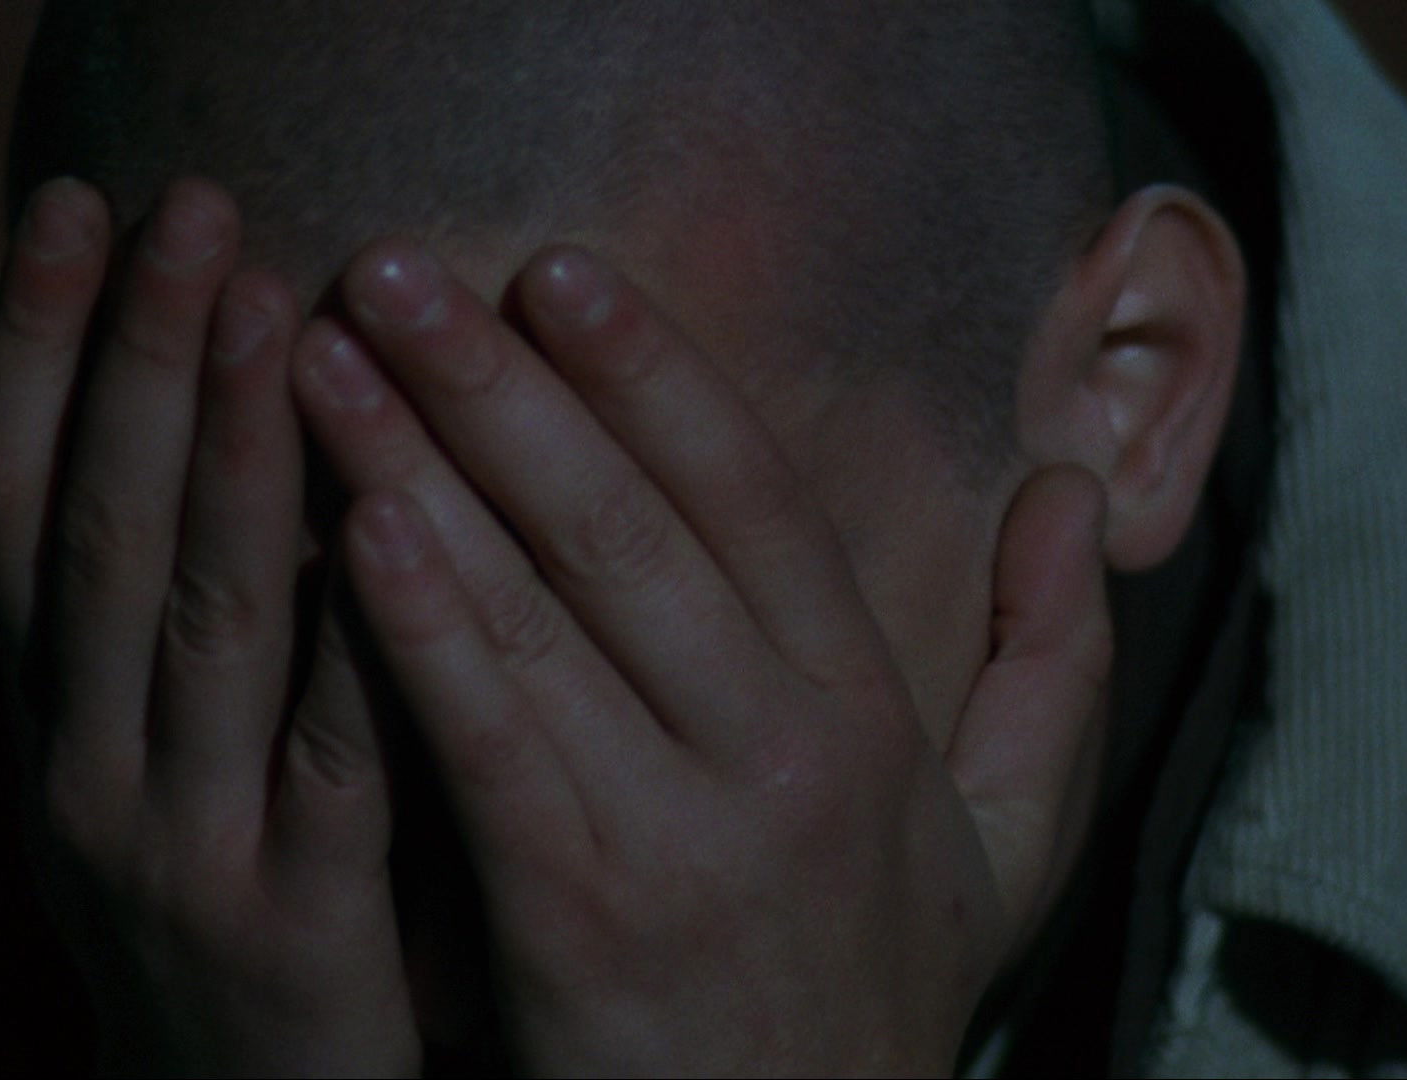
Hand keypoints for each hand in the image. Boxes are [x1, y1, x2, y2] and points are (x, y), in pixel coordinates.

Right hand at [0, 177, 417, 1075]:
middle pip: (103, 531)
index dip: (33, 346)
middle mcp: (83, 765)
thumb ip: (154, 622)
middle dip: (146, 360)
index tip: (81, 205)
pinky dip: (355, 631)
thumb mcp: (138, 764)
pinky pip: (332, 753)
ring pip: (205, 620)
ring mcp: (181, 845)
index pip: (12, 501)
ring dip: (238, 458)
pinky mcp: (298, 920)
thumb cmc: (206, 901)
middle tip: (195, 208)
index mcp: (46, 713)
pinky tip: (389, 522)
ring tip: (279, 312)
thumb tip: (213, 415)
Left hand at [293, 241, 1111, 1073]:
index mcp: (870, 716)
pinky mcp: (579, 921)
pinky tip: (356, 524)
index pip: (757, 499)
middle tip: (399, 269)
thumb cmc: (870, 1001)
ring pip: (546, 613)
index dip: (654, 374)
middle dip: (505, 384)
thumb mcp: (1007, 846)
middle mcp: (787, 754)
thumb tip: (1076, 495)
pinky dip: (422, 628)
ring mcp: (683, 836)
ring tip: (330, 359)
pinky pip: (491, 744)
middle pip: (632, 527)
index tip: (558, 272)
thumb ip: (1049, 666)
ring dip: (426, 469)